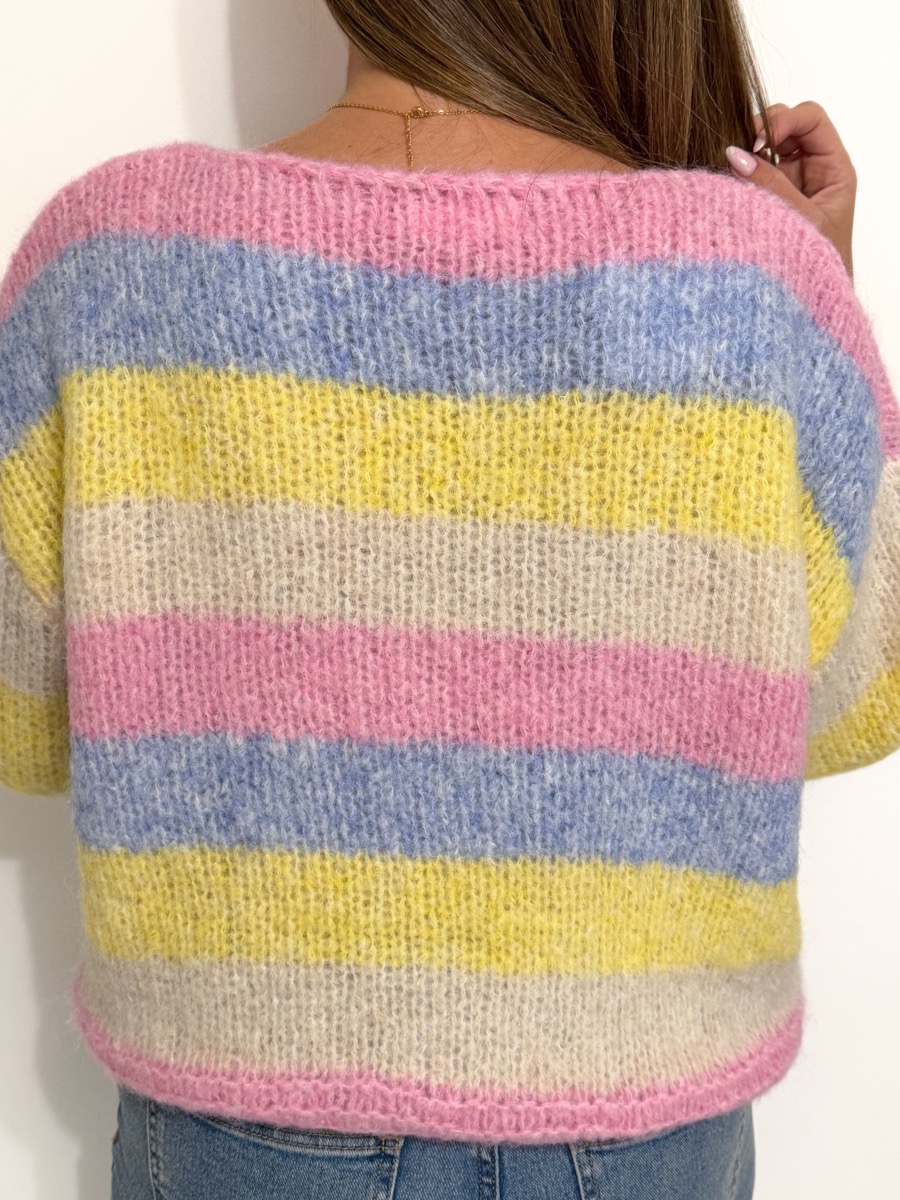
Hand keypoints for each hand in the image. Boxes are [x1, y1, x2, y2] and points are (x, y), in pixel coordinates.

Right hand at [726, 101, 855, 279]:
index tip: (760, 141)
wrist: (814, 300)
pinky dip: (739, 173)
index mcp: (834, 169)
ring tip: (732, 170)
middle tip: (742, 151)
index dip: (785, 120)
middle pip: (787, 125)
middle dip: (762, 131)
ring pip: (766, 147)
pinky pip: (752, 174)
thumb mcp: (798, 221)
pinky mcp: (767, 198)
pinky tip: (729, 183)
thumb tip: (735, 155)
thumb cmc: (820, 265)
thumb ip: (769, 185)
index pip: (812, 119)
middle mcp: (812, 170)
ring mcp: (788, 183)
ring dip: (748, 153)